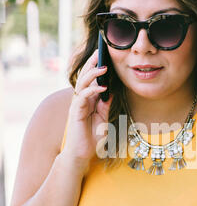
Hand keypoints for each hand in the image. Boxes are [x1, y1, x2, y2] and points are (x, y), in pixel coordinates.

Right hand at [63, 49, 113, 164]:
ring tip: (104, 67)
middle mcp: (82, 100)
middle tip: (100, 51)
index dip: (96, 67)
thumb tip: (111, 93)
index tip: (104, 56)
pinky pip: (83, 97)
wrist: (83, 154)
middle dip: (92, 64)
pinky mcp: (76, 112)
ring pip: (83, 84)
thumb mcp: (104, 120)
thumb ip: (105, 106)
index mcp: (89, 100)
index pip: (92, 79)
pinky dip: (92, 91)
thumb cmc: (92, 138)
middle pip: (85, 77)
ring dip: (93, 74)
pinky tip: (102, 87)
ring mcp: (78, 105)